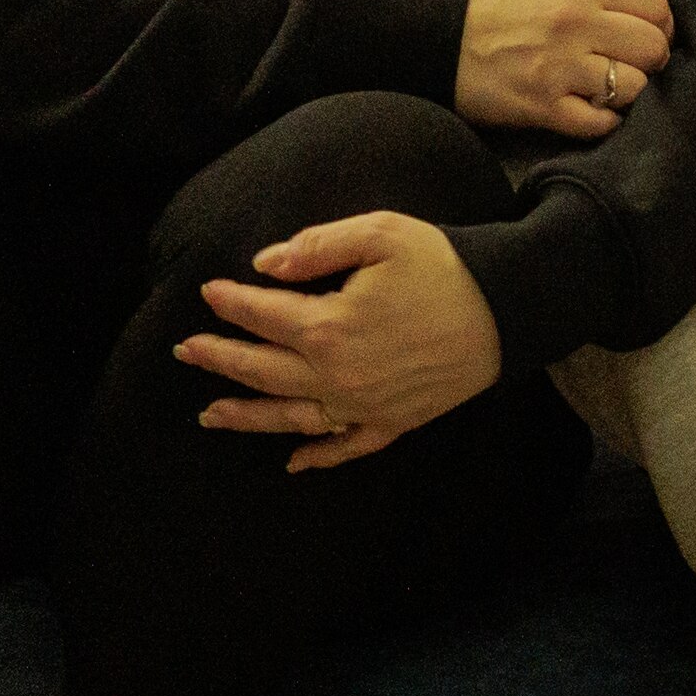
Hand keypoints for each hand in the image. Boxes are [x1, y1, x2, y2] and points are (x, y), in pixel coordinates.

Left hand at [182, 212, 501, 472]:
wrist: (508, 309)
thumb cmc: (444, 265)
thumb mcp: (379, 233)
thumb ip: (316, 246)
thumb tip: (265, 264)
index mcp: (330, 326)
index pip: (262, 315)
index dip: (230, 303)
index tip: (208, 292)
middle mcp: (337, 375)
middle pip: (262, 371)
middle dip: (219, 360)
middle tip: (186, 351)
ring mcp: (364, 406)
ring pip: (291, 418)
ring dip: (247, 417)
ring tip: (211, 415)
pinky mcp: (394, 422)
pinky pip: (346, 448)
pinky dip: (317, 457)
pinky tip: (292, 462)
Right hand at [456, 0, 672, 139]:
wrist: (438, 40)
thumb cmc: (497, 10)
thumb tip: (646, 19)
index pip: (656, 8)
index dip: (661, 28)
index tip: (649, 38)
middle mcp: (576, 24)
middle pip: (654, 49)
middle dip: (652, 63)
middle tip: (633, 68)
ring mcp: (560, 68)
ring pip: (635, 88)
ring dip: (629, 95)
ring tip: (611, 92)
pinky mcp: (543, 107)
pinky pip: (601, 123)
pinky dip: (604, 122)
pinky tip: (592, 113)